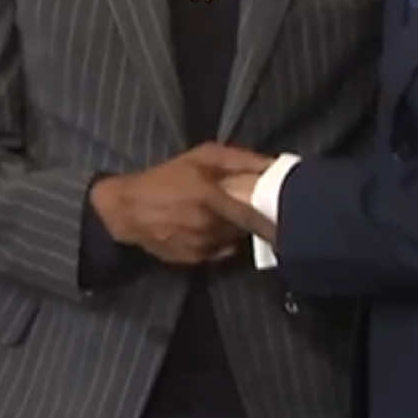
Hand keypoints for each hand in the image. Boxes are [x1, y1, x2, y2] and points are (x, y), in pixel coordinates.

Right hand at [90, 143, 271, 264]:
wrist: (127, 209)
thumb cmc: (166, 177)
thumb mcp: (202, 156)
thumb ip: (239, 159)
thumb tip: (272, 164)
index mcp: (211, 199)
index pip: (253, 218)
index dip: (272, 223)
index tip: (290, 221)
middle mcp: (208, 227)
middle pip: (245, 230)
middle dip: (252, 220)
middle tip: (254, 207)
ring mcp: (201, 247)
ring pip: (233, 241)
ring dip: (236, 231)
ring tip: (227, 215)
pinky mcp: (194, 261)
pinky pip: (219, 252)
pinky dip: (221, 241)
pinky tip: (211, 227)